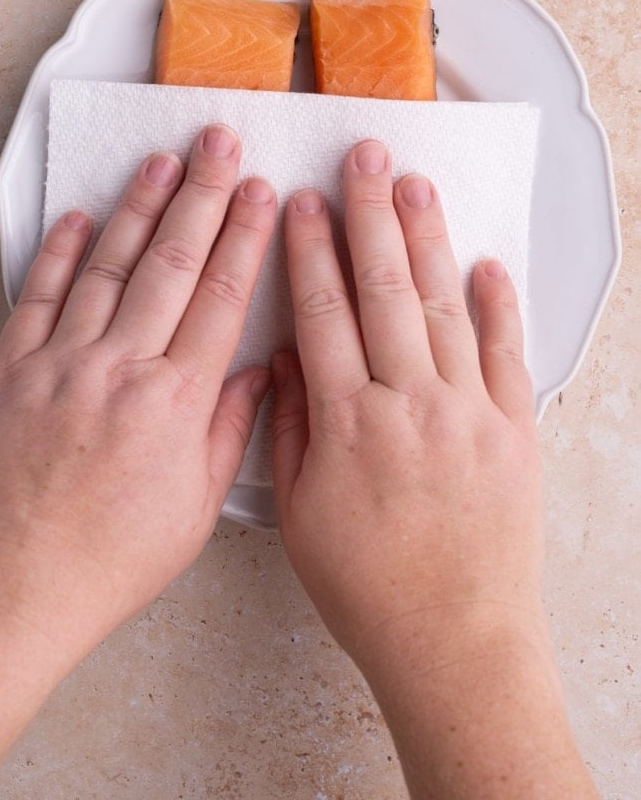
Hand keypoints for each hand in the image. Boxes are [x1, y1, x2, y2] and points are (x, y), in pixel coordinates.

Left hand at [0, 124, 275, 668]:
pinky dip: (60, 252)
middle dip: (202, 195)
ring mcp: (62, 365)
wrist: (18, 588)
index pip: (221, 298)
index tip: (262, 195)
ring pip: (108, 266)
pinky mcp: (12, 372)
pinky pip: (39, 297)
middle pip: (171, 264)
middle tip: (219, 145)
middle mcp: (120, 370)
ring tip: (161, 162)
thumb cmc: (112, 559)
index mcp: (175, 404)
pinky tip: (80, 217)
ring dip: (138, 208)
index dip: (245, 238)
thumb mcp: (196, 509)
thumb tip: (255, 373)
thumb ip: (229, 431)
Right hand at [272, 138, 542, 668]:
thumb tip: (285, 361)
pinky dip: (500, 304)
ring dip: (427, 239)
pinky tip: (487, 263)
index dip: (311, 251)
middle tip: (365, 157)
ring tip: (416, 185)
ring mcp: (470, 413)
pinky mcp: (515, 431)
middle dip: (370, 214)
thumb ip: (289, 429)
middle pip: (384, 289)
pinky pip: (509, 353)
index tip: (303, 203)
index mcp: (350, 423)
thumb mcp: (303, 514)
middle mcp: (411, 404)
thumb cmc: (369, 588)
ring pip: (444, 306)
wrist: (455, 641)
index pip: (324, 312)